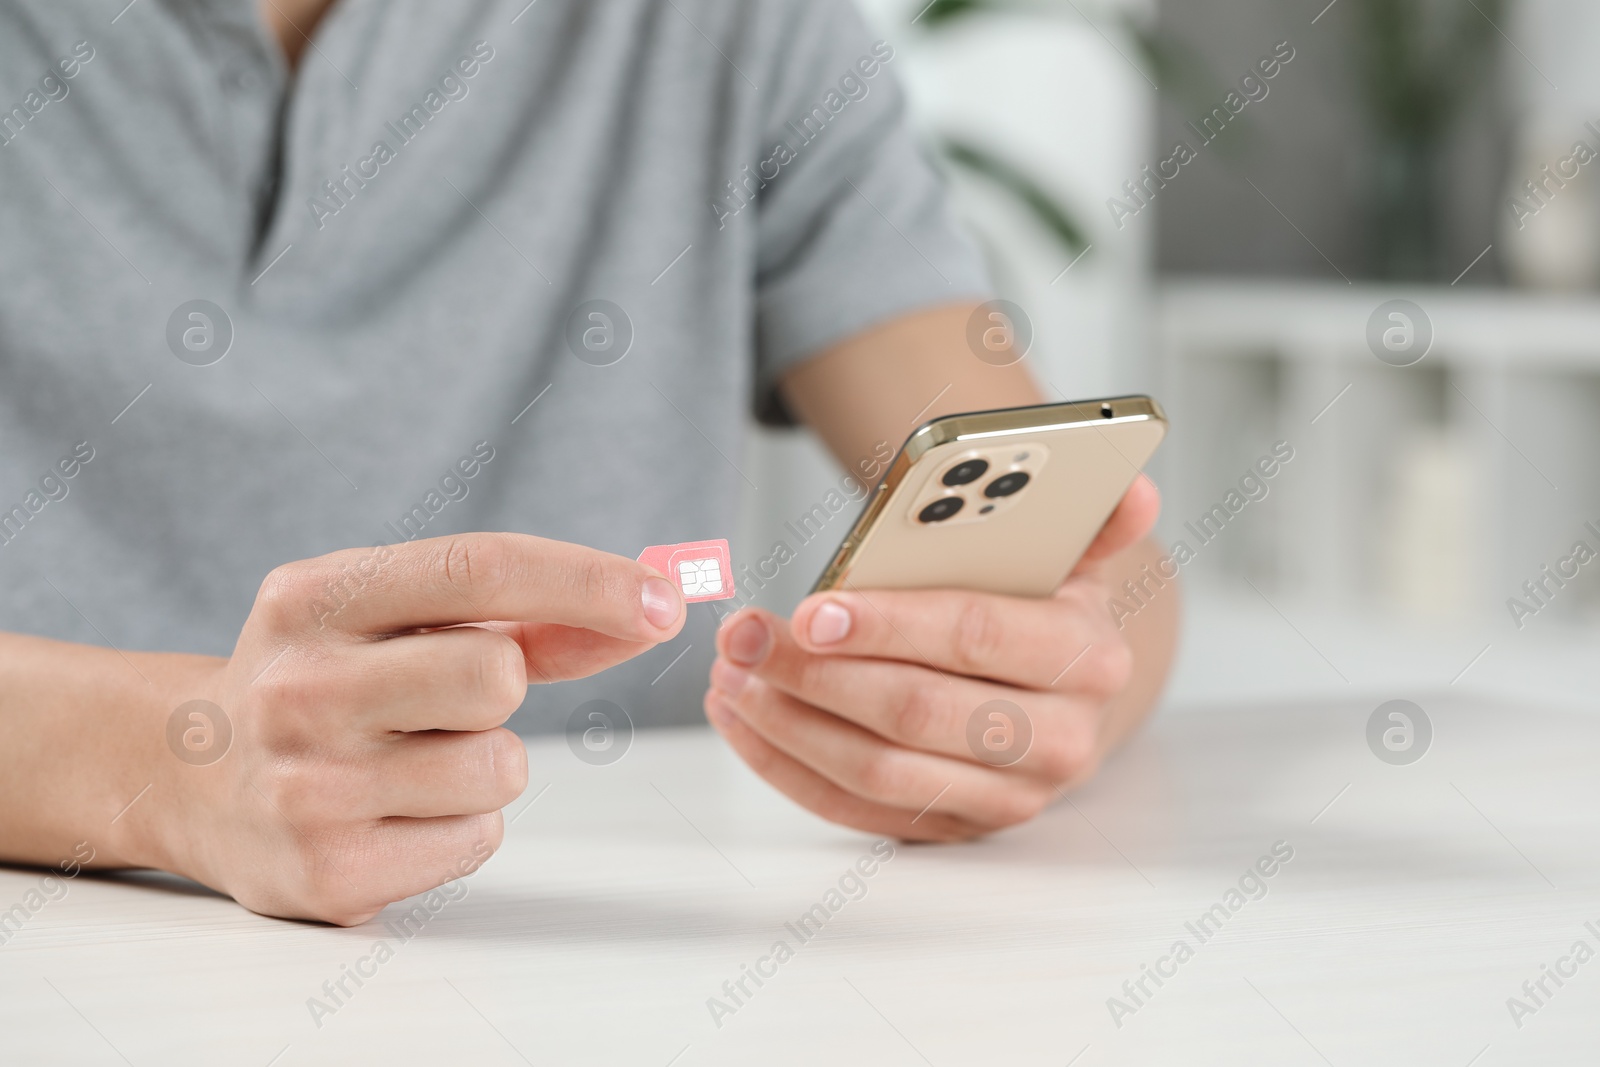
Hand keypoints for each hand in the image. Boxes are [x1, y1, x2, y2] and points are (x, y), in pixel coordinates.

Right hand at [129, 533, 684, 923]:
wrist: (191, 777)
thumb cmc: (331, 679)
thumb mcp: (395, 620)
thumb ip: (527, 616)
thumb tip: (652, 610)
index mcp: (314, 597)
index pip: (477, 568)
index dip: (586, 580)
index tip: (666, 599)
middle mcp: (298, 687)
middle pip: (497, 674)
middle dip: (504, 686)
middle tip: (447, 698)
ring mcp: (306, 786)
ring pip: (500, 768)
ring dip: (484, 764)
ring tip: (408, 757)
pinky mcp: (328, 872)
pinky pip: (478, 838)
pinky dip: (460, 824)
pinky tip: (395, 809)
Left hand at [704, 477, 1161, 840]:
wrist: (1058, 692)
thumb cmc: (1040, 606)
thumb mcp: (1070, 556)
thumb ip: (1088, 519)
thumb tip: (1135, 489)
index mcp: (1088, 656)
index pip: (976, 636)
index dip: (889, 625)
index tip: (811, 610)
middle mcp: (1058, 740)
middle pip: (916, 712)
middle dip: (816, 673)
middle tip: (745, 635)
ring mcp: (1006, 797)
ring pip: (879, 771)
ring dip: (788, 722)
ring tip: (730, 672)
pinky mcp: (955, 829)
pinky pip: (856, 810)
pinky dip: (787, 767)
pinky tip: (742, 719)